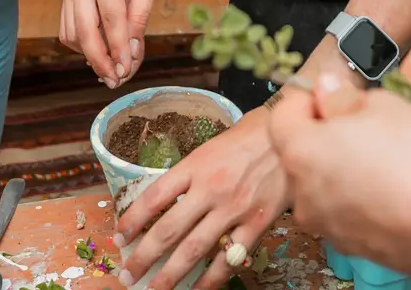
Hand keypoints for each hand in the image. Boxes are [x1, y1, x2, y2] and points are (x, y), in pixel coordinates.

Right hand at [59, 0, 160, 85]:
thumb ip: (140, 15)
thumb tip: (132, 50)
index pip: (110, 19)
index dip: (118, 48)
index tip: (127, 70)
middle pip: (84, 30)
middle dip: (99, 60)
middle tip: (115, 80)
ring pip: (72, 34)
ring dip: (89, 55)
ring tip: (111, 69)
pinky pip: (67, 29)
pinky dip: (81, 45)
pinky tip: (100, 51)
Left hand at [116, 109, 289, 289]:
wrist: (290, 135)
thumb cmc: (248, 138)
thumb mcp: (210, 148)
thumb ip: (188, 175)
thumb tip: (162, 204)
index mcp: (195, 165)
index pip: (154, 197)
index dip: (132, 220)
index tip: (119, 238)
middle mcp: (210, 188)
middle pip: (168, 230)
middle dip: (143, 257)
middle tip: (127, 275)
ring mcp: (234, 208)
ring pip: (194, 249)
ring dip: (170, 275)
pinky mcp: (257, 223)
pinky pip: (229, 257)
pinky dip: (212, 279)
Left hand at [266, 73, 410, 283]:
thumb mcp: (383, 105)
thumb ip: (343, 96)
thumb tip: (326, 90)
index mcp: (302, 152)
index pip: (282, 115)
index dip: (308, 100)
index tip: (335, 96)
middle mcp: (303, 194)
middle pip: (300, 152)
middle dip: (325, 134)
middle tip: (365, 124)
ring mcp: (325, 224)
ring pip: (321, 183)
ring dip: (341, 166)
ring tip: (384, 157)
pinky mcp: (349, 245)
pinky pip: (342, 209)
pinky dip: (357, 196)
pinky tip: (391, 186)